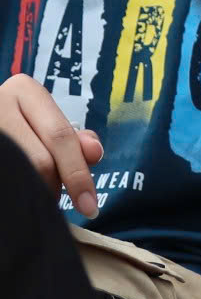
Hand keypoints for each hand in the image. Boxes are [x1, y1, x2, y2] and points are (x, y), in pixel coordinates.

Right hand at [0, 74, 103, 215]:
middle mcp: (0, 103)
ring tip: (39, 199)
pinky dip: (19, 189)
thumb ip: (72, 138)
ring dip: (36, 191)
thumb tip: (94, 152)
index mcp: (25, 90)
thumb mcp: (46, 123)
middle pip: (40, 160)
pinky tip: (23, 196)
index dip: (78, 175)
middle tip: (60, 208)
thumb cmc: (19, 125)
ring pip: (20, 172)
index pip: (61, 137)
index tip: (90, 207)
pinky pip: (8, 176)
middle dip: (55, 188)